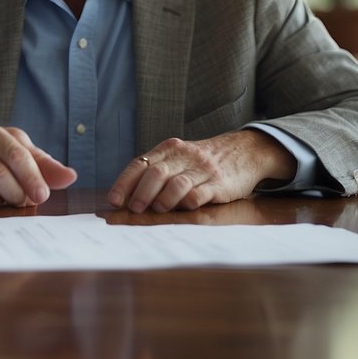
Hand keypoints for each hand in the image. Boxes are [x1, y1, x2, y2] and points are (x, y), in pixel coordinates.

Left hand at [108, 129, 295, 212]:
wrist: (243, 152)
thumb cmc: (200, 162)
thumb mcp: (177, 158)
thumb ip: (155, 172)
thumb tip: (126, 197)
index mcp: (168, 149)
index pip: (139, 164)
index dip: (124, 183)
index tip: (114, 201)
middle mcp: (184, 156)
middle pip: (156, 174)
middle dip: (141, 193)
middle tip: (134, 209)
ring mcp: (203, 169)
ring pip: (177, 184)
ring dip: (163, 199)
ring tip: (156, 210)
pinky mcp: (220, 184)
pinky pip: (200, 194)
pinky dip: (188, 203)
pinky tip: (182, 209)